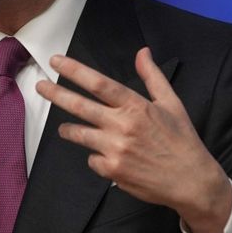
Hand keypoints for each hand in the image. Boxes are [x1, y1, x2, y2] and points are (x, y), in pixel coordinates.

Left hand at [36, 47, 231, 232]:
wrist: (191, 180)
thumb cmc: (182, 140)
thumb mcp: (171, 103)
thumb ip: (152, 77)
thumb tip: (142, 52)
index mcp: (136, 106)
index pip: (98, 83)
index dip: (74, 70)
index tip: (56, 61)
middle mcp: (122, 126)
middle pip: (80, 106)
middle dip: (56, 94)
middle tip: (40, 86)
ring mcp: (115, 149)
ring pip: (79, 134)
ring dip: (69, 129)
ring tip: (65, 127)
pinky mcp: (112, 170)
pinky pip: (92, 159)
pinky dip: (96, 156)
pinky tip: (107, 156)